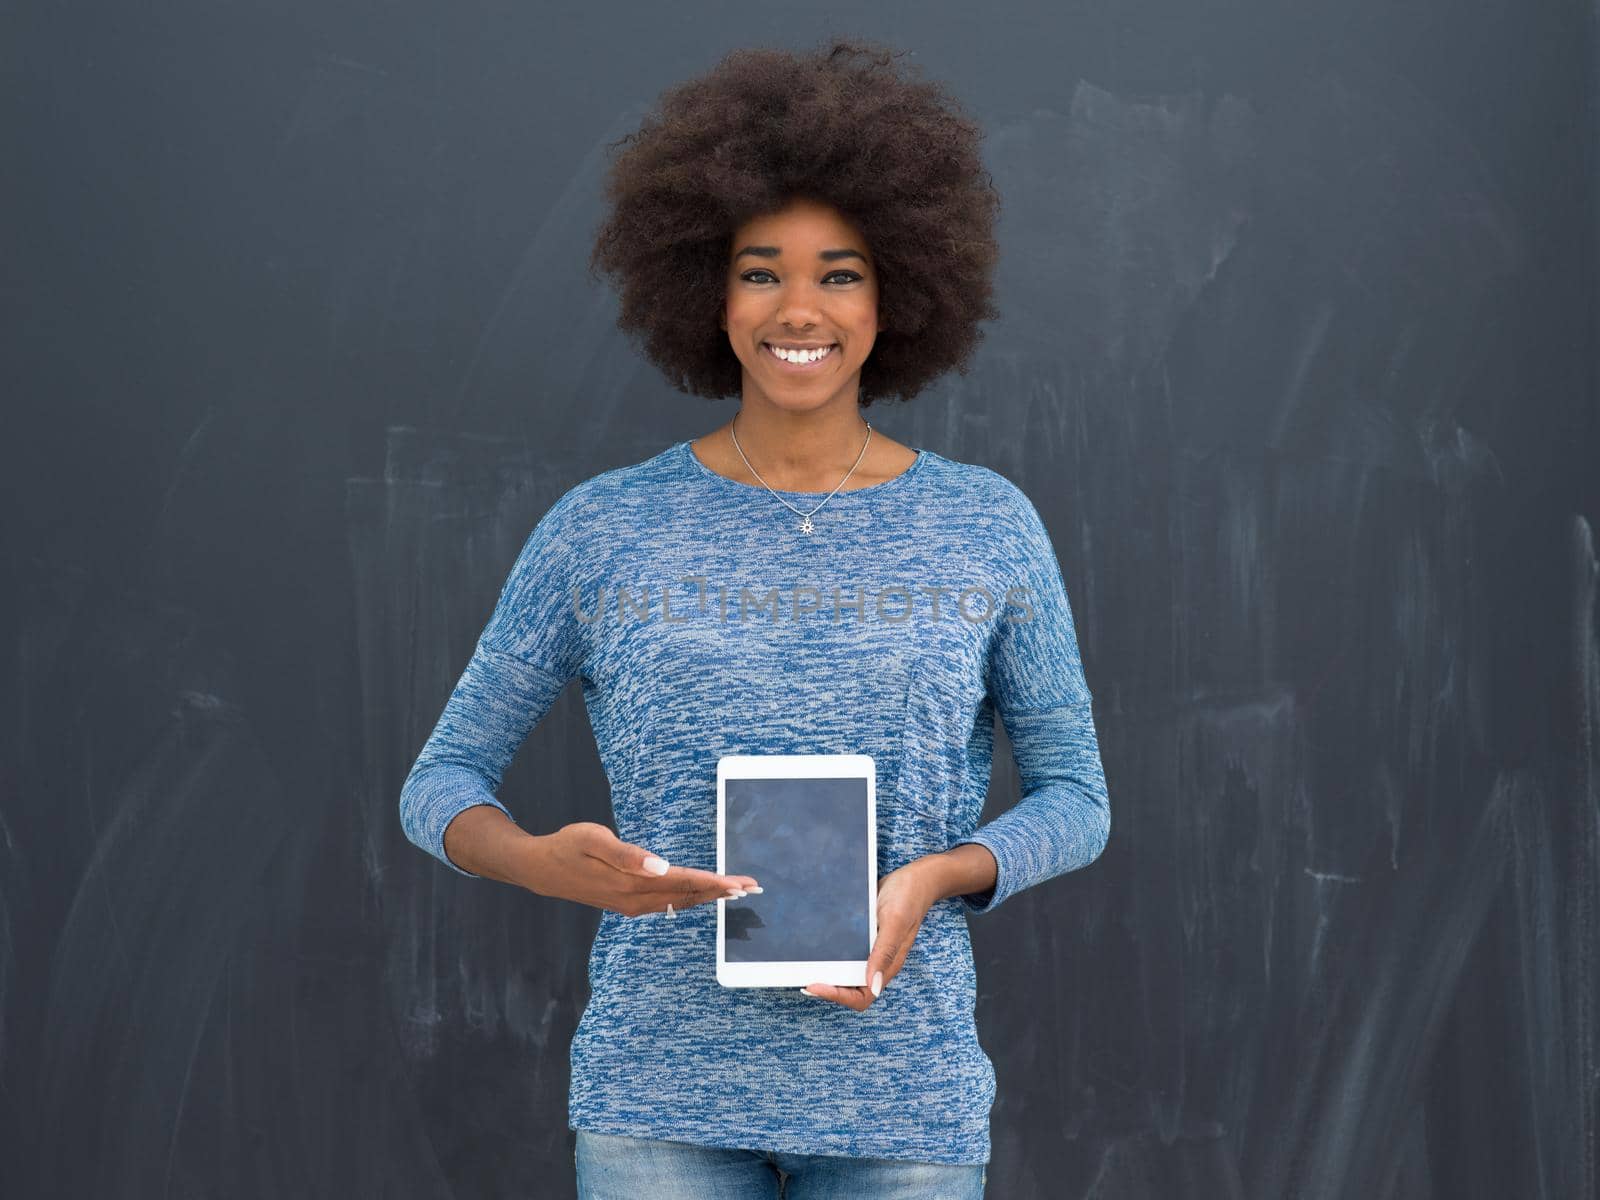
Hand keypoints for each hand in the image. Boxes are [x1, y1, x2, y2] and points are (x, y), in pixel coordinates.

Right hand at [531, 822, 758, 915]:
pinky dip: (688, 898)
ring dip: (708, 897)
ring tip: (734, 892)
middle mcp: (634, 899)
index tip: (739, 883)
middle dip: (720, 892)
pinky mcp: (626, 903)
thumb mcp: (593, 840)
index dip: (714, 883)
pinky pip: (666, 903)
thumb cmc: (567, 846)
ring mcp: (630, 905)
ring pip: (678, 902)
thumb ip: (627, 854)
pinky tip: (699, 896)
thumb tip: (660, 867)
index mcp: (631, 882)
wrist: (540, 869)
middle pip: (686, 896)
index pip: (683, 882)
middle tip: (752, 888)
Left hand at [799, 857, 939, 1011]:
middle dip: (828, 988)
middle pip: (851, 988)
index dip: (838, 996)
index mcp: (888, 965)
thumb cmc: (909, 898)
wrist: (915, 878)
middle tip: (803, 977)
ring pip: (847, 971)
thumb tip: (874, 986)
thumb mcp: (895, 922)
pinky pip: (846, 951)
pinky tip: (815, 944)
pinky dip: (831, 953)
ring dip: (828, 972)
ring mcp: (870, 950)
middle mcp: (878, 962)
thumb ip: (884, 953)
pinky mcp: (864, 936)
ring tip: (804, 965)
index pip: (862, 996)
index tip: (815, 985)